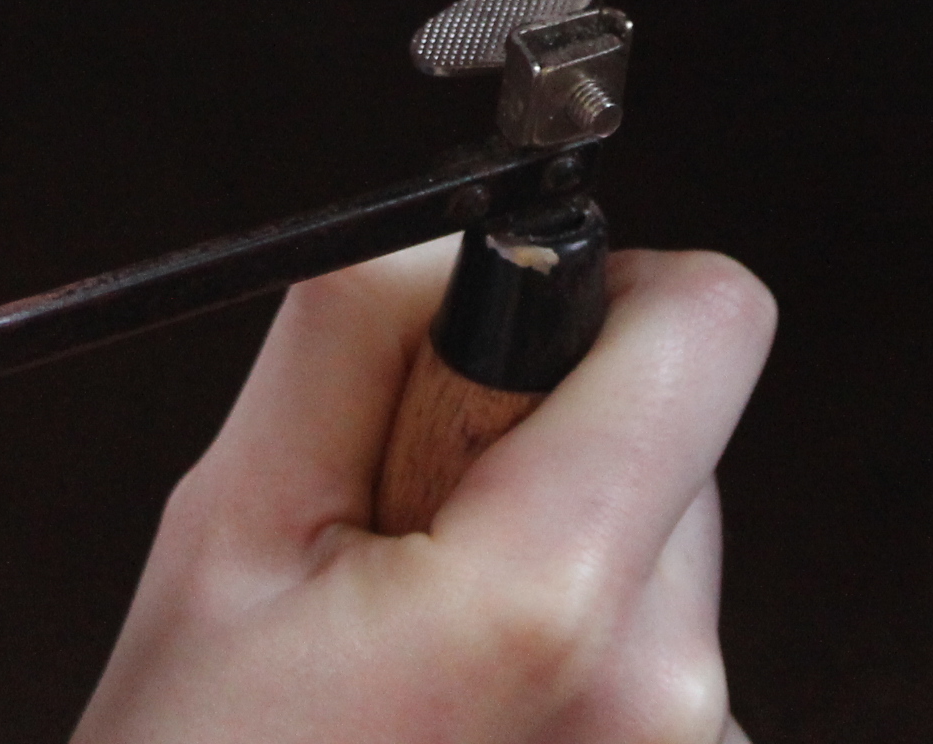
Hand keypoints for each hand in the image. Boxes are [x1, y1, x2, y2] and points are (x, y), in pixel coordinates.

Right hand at [81, 241, 775, 743]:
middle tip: (395, 555)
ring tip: (412, 669)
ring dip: (552, 567)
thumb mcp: (223, 537)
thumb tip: (449, 238)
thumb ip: (357, 338)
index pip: (709, 323)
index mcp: (555, 603)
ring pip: (658, 554)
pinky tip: (454, 729)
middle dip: (540, 450)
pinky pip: (655, 665)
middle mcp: (666, 697)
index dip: (603, 292)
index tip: (503, 341)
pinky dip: (568, 666)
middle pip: (674, 437)